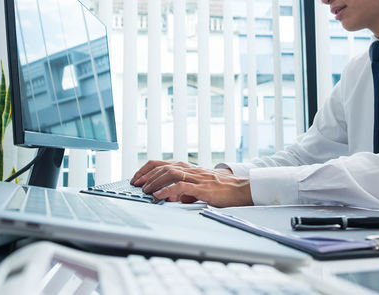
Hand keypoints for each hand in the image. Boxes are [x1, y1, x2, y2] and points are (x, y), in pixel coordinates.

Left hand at [131, 160, 251, 207]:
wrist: (242, 189)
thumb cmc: (223, 189)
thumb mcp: (200, 187)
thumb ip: (186, 190)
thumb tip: (173, 196)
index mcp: (189, 168)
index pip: (162, 163)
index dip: (147, 169)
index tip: (137, 178)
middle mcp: (191, 170)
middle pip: (163, 166)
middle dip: (146, 175)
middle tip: (136, 184)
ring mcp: (196, 178)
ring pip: (170, 173)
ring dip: (155, 182)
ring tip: (145, 190)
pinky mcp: (202, 188)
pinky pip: (181, 186)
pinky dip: (167, 190)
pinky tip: (159, 196)